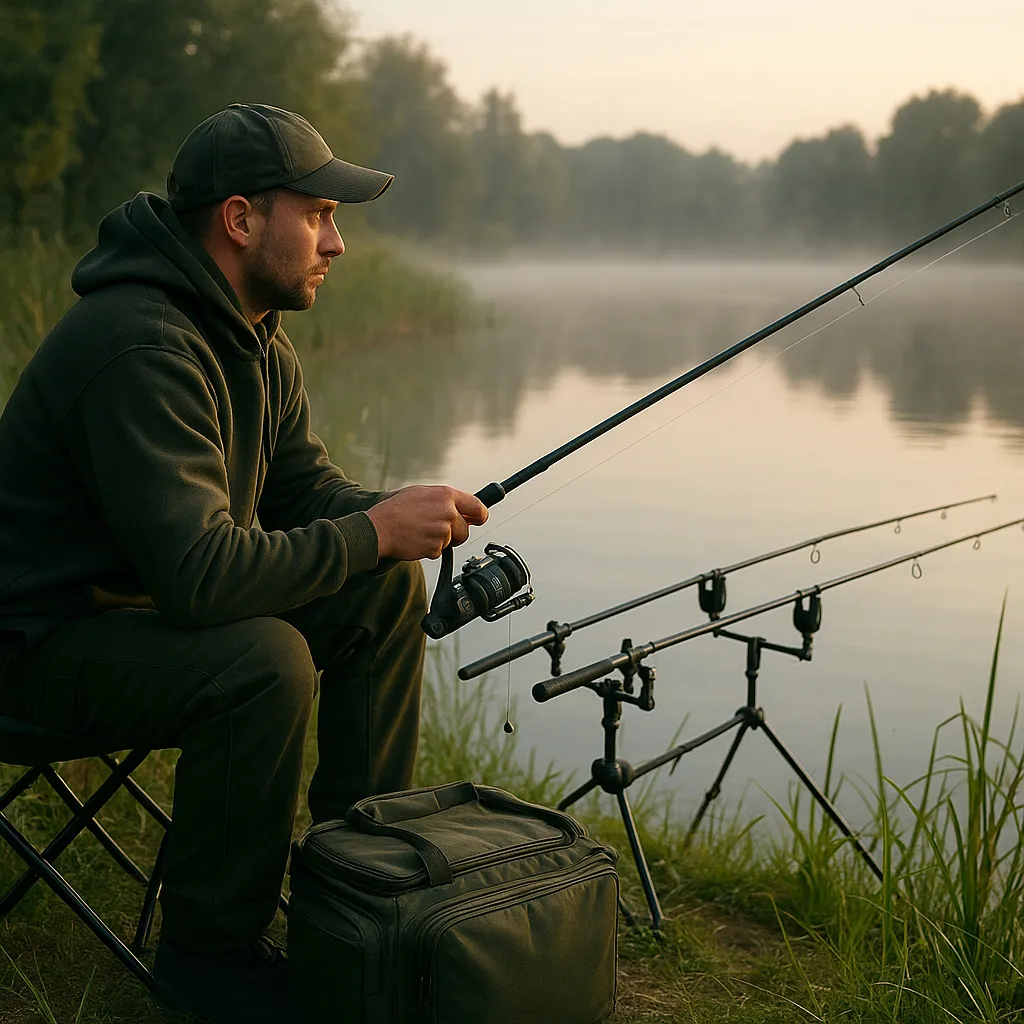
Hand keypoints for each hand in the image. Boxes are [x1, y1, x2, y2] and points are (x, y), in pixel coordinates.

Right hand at [365, 485, 487, 560]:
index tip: (477, 520)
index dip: (479, 516)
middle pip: (465, 530)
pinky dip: (429, 549)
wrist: (379, 527)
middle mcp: (448, 512)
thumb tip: (461, 508)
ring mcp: (443, 531)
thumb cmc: (396, 508)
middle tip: (436, 529)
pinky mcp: (436, 547)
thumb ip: (445, 499)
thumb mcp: (422, 493)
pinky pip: (438, 551)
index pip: (478, 507)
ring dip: (440, 541)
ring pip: (451, 542)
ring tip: (421, 531)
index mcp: (446, 495)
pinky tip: (416, 539)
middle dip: (455, 533)